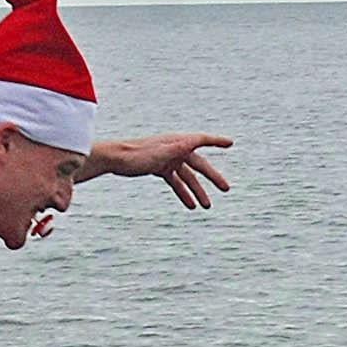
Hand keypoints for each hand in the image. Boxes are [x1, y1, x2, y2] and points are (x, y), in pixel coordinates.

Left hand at [86, 133, 233, 208]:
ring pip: (188, 177)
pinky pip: (175, 182)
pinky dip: (182, 193)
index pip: (201, 140)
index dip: (217, 141)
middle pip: (199, 164)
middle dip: (212, 177)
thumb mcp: (159, 153)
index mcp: (177, 142)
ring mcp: (168, 159)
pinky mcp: (159, 168)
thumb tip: (192, 142)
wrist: (115, 159)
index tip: (230, 144)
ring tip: (207, 206)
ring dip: (197, 191)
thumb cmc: (135, 154)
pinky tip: (189, 205)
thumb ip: (175, 148)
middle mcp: (175, 149)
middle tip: (226, 189)